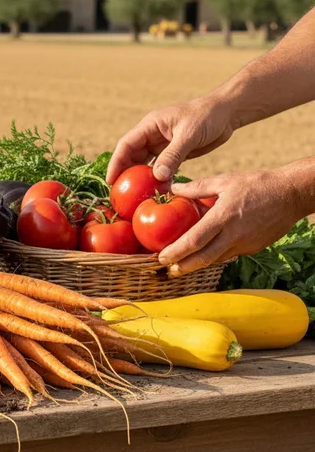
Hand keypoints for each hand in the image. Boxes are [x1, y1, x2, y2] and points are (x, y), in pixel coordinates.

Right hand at [106, 96, 235, 184]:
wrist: (228, 112)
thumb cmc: (208, 116)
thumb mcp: (189, 135)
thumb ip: (173, 155)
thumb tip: (157, 177)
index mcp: (150, 125)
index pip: (126, 145)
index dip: (116, 162)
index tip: (111, 180)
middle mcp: (152, 135)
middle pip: (132, 156)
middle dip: (125, 173)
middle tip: (121, 193)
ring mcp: (162, 144)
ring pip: (145, 163)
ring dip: (141, 177)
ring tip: (136, 195)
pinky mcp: (174, 152)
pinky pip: (160, 167)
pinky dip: (157, 178)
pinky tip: (157, 190)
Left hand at [157, 169, 306, 276]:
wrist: (291, 195)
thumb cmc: (256, 184)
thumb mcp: (225, 180)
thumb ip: (197, 187)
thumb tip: (173, 189)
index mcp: (223, 217)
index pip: (194, 240)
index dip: (176, 252)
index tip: (161, 258)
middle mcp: (233, 235)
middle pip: (203, 259)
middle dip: (182, 267)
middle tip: (167, 271)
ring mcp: (244, 244)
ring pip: (216, 260)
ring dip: (197, 265)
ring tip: (180, 267)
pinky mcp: (253, 248)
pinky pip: (228, 255)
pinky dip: (214, 257)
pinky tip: (203, 255)